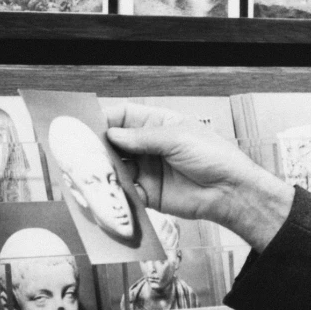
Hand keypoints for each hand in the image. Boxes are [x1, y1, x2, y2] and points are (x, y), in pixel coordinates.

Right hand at [104, 102, 295, 250]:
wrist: (229, 191)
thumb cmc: (213, 156)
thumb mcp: (177, 138)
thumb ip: (142, 137)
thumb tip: (112, 134)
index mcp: (157, 123)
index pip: (123, 116)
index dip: (104, 119)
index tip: (85, 125)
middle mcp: (148, 146)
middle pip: (114, 143)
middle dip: (97, 146)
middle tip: (81, 151)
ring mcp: (147, 169)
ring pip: (116, 168)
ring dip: (104, 170)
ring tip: (90, 172)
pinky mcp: (148, 193)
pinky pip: (125, 191)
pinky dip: (115, 192)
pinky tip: (107, 191)